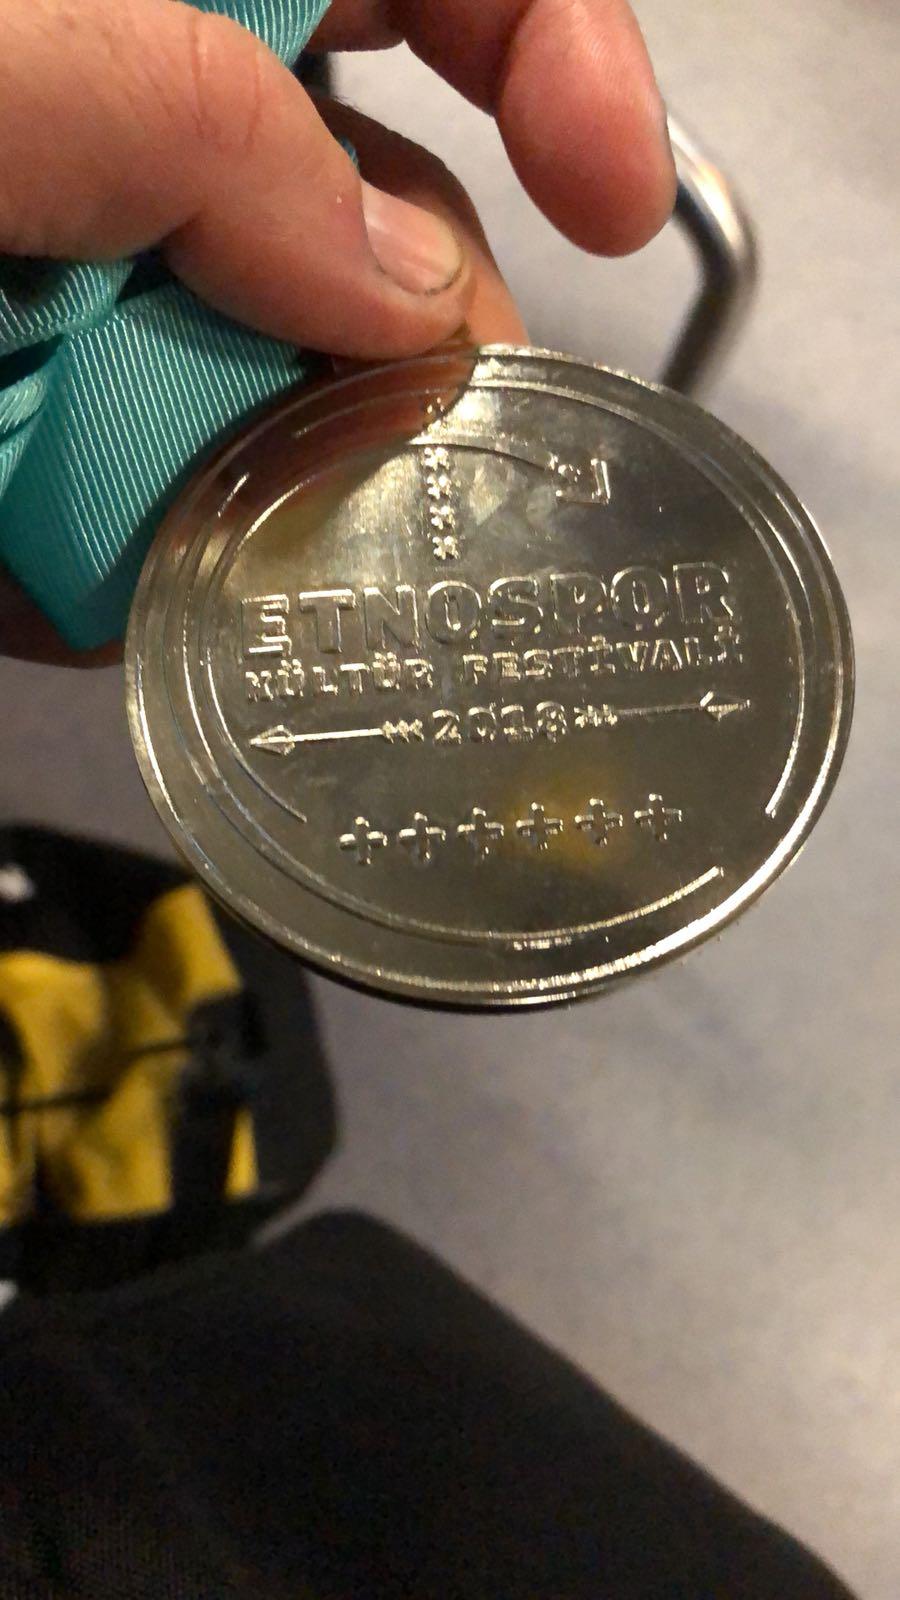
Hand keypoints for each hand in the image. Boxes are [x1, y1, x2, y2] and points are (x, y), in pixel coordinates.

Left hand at [0, 0, 673, 662]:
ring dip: (263, 483)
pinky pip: (148, 489)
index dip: (556, 56)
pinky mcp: (54, 421)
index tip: (614, 209)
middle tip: (427, 447)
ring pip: (272, 380)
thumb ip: (196, 126)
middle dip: (416, 338)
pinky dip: (144, 557)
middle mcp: (153, 148)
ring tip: (199, 557)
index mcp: (148, 1)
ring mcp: (106, 296)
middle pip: (376, 201)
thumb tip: (408, 290)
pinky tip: (95, 595)